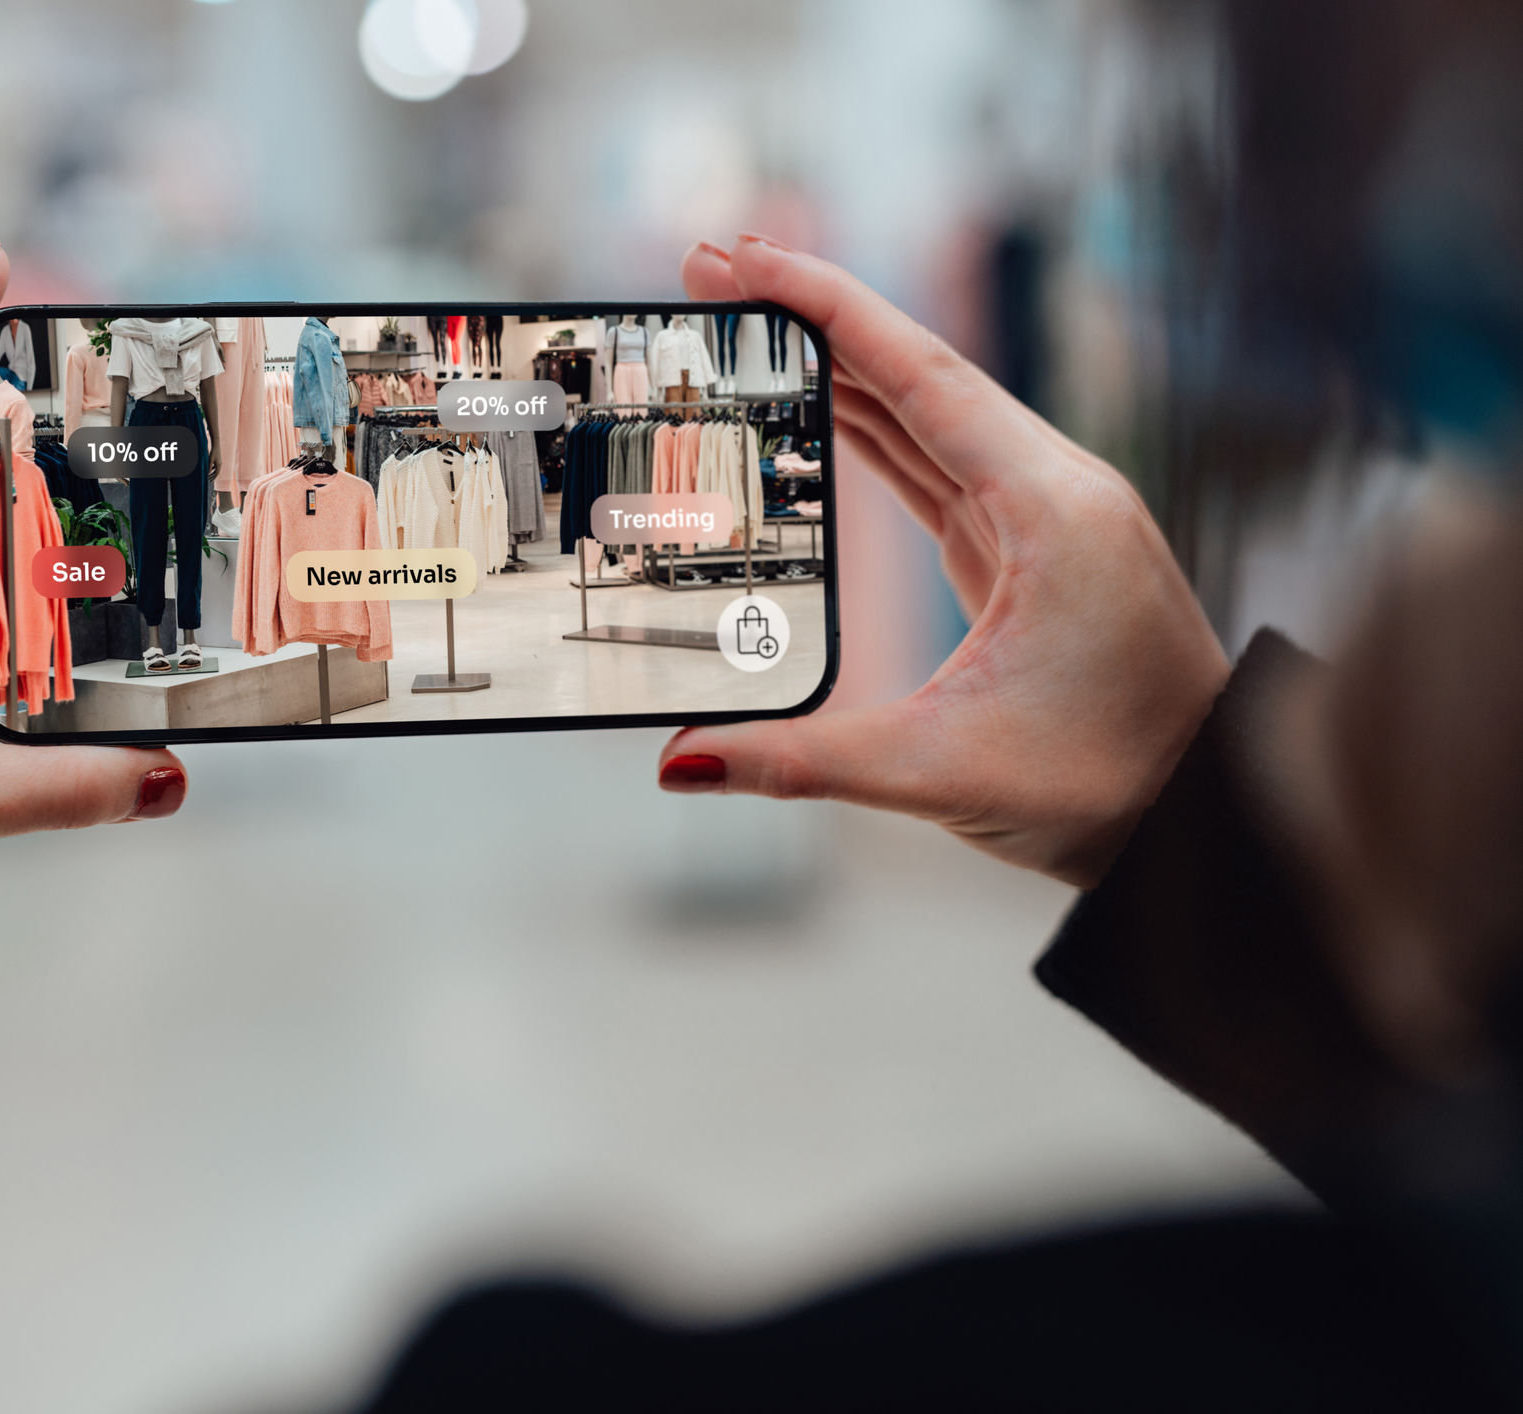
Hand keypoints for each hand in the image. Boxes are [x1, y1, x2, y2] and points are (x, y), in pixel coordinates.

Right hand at [660, 235, 1227, 886]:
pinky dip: (870, 427)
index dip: (820, 304)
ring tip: (743, 328)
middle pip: (914, 368)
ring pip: (925, 410)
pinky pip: (937, 461)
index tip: (738, 258)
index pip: (915, 371)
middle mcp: (1052, 486)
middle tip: (711, 272)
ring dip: (835, 365)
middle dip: (809, 315)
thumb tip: (679, 760)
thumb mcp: (937, 772)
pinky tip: (819, 409)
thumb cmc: (1110, 785)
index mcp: (1048, 506)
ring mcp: (1043, 512)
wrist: (1206, 818)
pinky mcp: (1028, 547)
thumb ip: (799, 762)